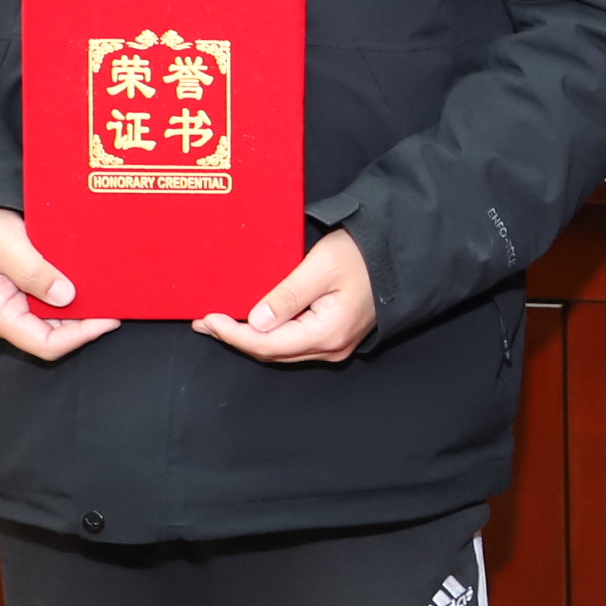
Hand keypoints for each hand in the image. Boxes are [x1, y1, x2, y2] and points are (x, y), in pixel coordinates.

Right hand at [0, 206, 118, 360]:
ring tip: (106, 292)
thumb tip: (66, 296)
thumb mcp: (7, 247)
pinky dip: (72, 294)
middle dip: (86, 323)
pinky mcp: (24, 288)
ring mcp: (17, 303)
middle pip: (55, 334)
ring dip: (81, 308)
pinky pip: (53, 300)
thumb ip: (35, 273)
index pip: (46, 343)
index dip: (80, 336)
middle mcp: (10, 315)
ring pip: (57, 318)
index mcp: (0, 315)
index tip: (108, 319)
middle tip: (114, 303)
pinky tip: (88, 282)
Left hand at [195, 228, 376, 364]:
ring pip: (281, 350)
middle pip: (271, 352)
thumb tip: (255, 322)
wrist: (399, 253)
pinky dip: (269, 334)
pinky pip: (294, 342)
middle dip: (235, 338)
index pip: (267, 344)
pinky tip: (254, 322)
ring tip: (221, 322)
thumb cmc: (364, 255)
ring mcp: (335, 344)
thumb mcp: (320, 267)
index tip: (209, 319)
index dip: (233, 334)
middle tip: (205, 322)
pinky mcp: (335, 335)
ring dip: (250, 337)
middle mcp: (331, 347)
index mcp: (327, 333)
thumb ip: (286, 296)